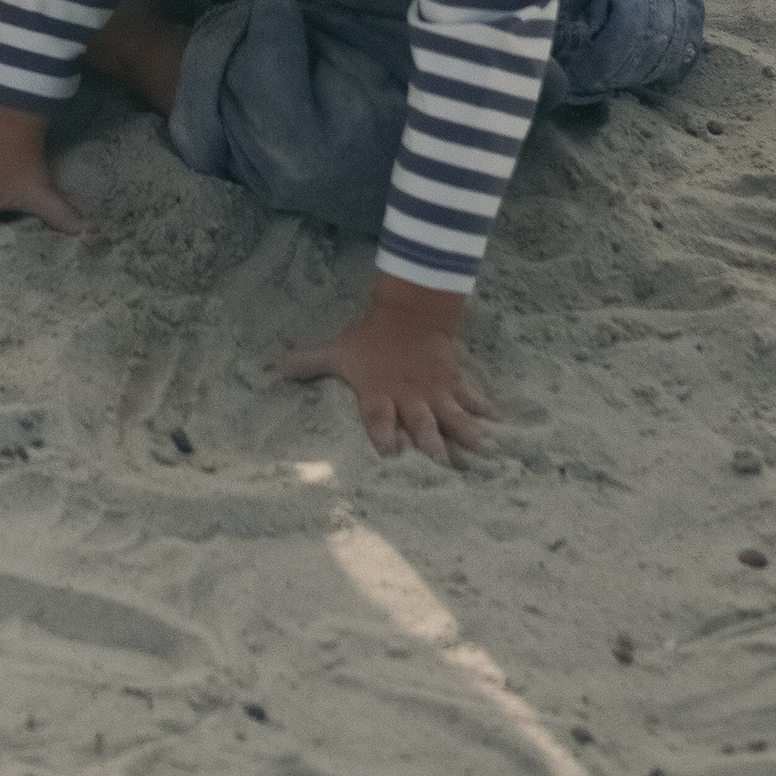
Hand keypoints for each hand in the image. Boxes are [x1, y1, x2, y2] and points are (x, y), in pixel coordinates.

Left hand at [280, 273, 493, 465]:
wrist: (408, 311)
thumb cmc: (368, 338)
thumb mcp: (336, 352)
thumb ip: (307, 364)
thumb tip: (272, 370)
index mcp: (379, 395)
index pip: (378, 421)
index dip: (383, 436)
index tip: (391, 453)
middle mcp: (409, 398)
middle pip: (421, 424)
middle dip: (431, 444)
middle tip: (443, 464)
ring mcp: (435, 391)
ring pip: (452, 415)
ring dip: (465, 433)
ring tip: (481, 451)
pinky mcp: (454, 382)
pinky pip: (473, 398)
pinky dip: (487, 410)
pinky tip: (503, 424)